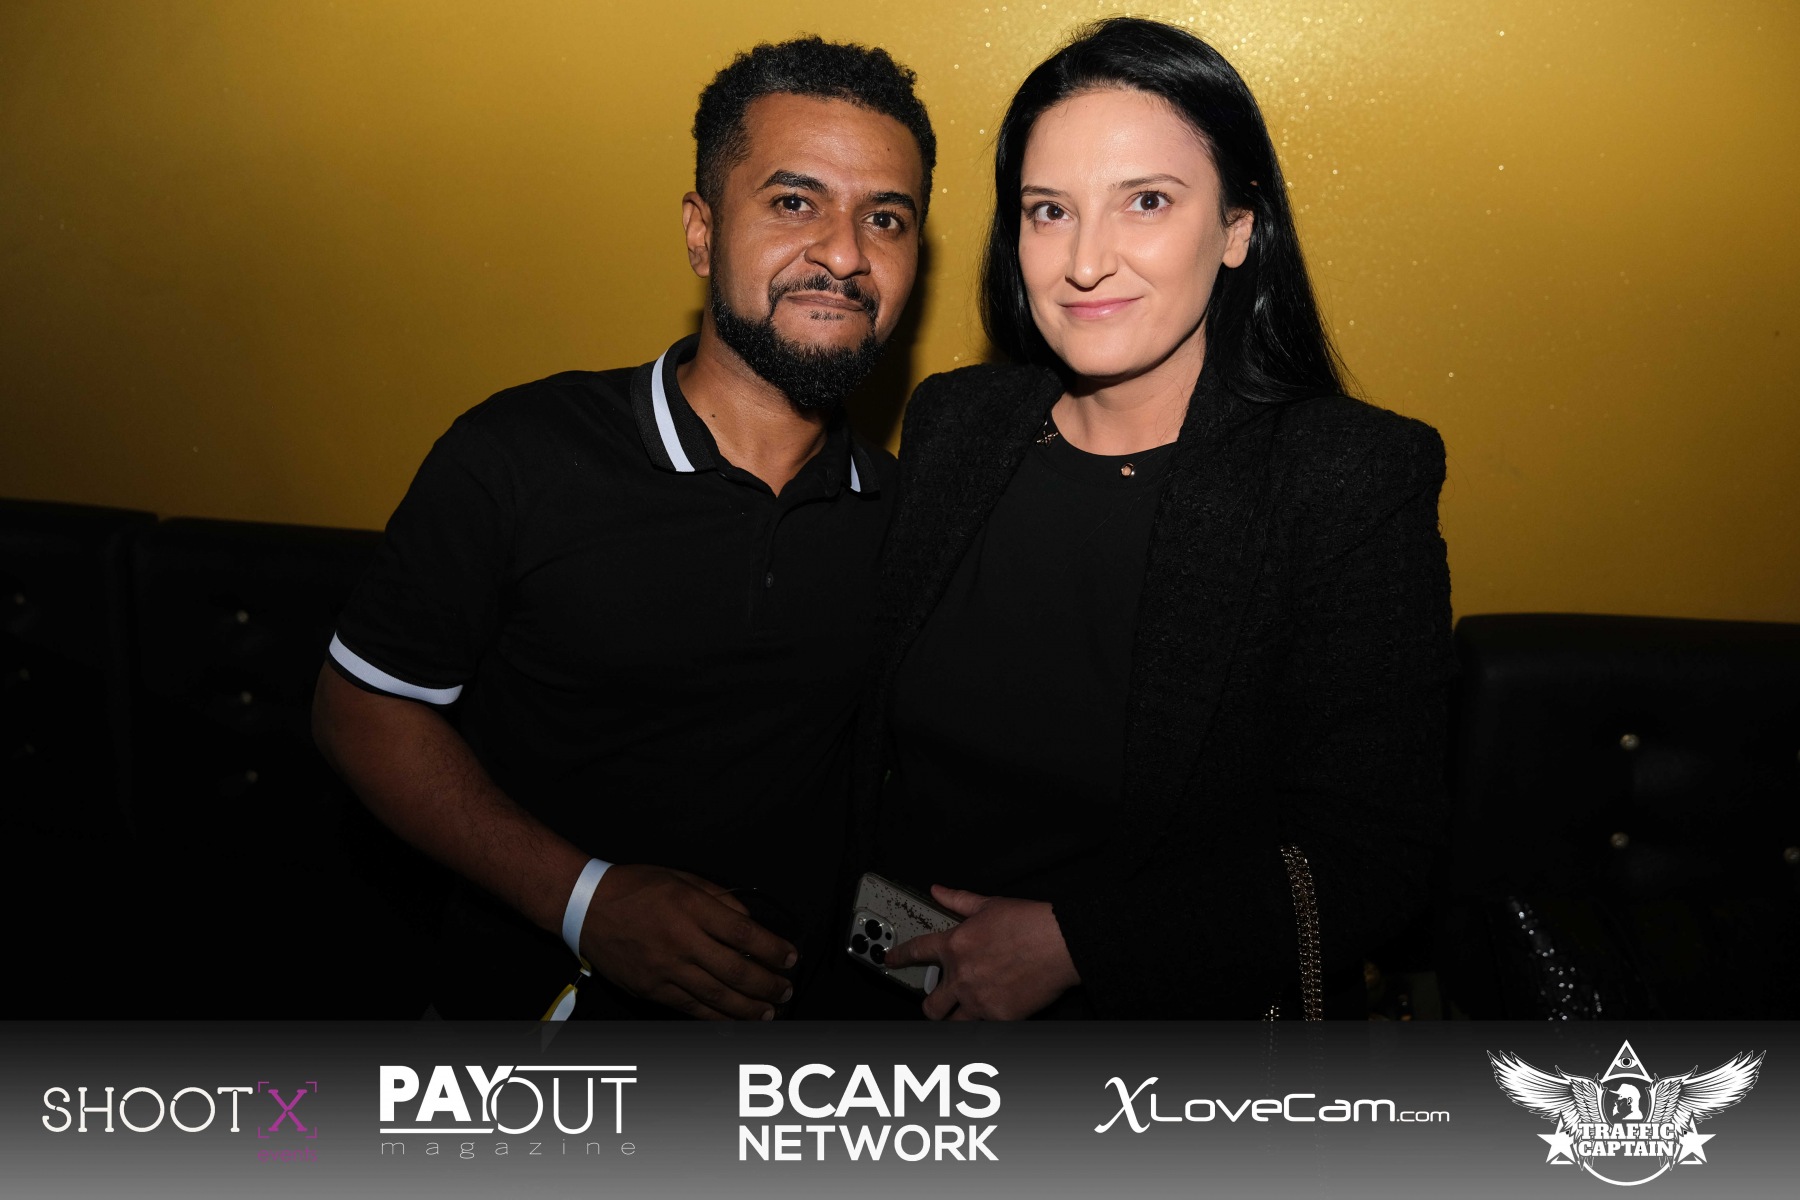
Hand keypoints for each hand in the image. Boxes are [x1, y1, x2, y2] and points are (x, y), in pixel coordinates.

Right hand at [580, 864, 796, 1019]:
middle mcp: (681, 940)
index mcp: (691, 907)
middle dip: (768, 985)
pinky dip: (717, 1017)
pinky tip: (735, 1020)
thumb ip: (718, 897)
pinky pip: (691, 1007)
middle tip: (786, 990)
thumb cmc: (635, 887)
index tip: (790, 957)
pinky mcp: (652, 989)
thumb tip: (749, 919)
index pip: (744, 933)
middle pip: (736, 970)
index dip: (772, 949)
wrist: (585, 907)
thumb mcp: (681, 877)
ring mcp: (666, 969)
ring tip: (770, 1012)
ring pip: (717, 996)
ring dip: (749, 1008)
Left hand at [885, 885, 1079, 1020]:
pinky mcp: (999, 1016)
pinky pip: (984, 1026)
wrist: (1060, 942)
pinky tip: (996, 1011)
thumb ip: (959, 900)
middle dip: (930, 1005)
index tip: (889, 960)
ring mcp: (979, 1000)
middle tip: (936, 1002)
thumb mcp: (989, 904)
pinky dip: (988, 1021)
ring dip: (955, 1018)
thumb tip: (938, 891)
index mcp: (955, 945)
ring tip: (964, 1013)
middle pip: (930, 1004)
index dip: (899, 957)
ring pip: (953, 1022)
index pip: (916, 952)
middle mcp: (961, 976)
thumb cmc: (1029, 922)